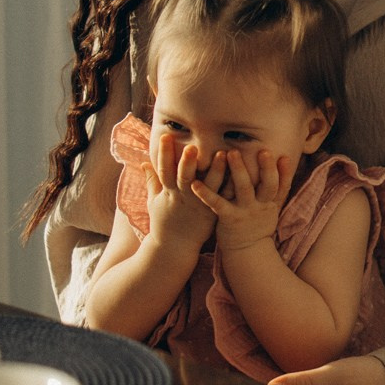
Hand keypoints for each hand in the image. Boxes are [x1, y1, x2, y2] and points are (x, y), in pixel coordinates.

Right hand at [144, 136, 224, 255]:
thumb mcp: (153, 201)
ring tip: (223, 154)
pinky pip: (223, 198)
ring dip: (216, 170)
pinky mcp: (212, 213)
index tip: (167, 136)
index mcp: (168, 192)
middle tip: (193, 146)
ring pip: (208, 186)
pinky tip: (240, 175)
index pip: (164, 169)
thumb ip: (151, 181)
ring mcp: (198, 205)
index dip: (165, 153)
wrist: (174, 248)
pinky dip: (230, 187)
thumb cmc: (163, 222)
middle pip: (185, 177)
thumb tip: (143, 162)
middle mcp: (183, 197)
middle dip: (188, 162)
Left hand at [192, 147, 291, 255]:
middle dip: (265, 168)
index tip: (283, 156)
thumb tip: (285, 158)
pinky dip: (206, 193)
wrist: (247, 252)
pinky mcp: (227, 218)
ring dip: (238, 171)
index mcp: (271, 203)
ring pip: (244, 189)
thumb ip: (277, 186)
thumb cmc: (258, 224)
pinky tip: (196, 183)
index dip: (284, 172)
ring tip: (230, 153)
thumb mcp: (273, 207)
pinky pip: (217, 203)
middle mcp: (260, 206)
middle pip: (267, 185)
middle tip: (261, 150)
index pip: (282, 186)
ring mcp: (244, 212)